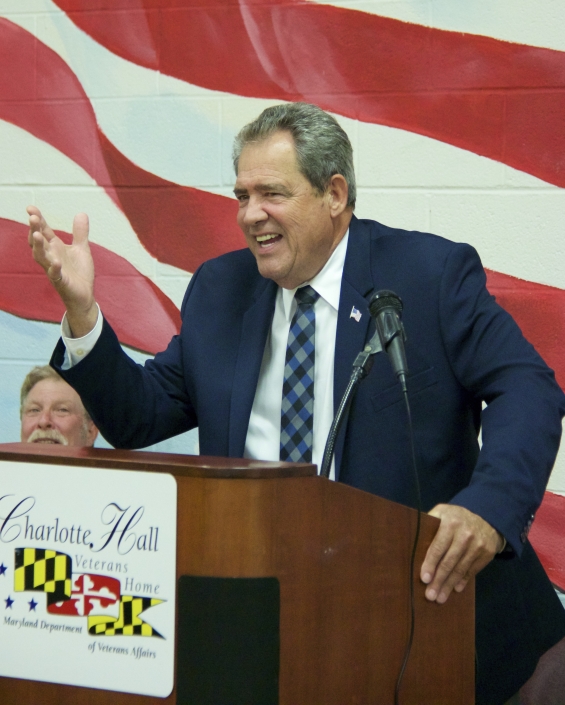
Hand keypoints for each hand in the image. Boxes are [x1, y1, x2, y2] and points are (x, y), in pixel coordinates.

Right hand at [27, 206, 97, 336]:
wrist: (84, 294)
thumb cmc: (79, 272)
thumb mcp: (81, 248)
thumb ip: (80, 232)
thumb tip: (81, 213)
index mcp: (55, 247)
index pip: (43, 230)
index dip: (37, 219)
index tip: (30, 208)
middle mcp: (51, 256)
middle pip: (38, 242)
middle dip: (34, 230)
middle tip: (32, 218)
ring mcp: (53, 269)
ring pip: (41, 257)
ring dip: (38, 246)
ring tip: (37, 235)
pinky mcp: (61, 281)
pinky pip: (55, 274)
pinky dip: (54, 268)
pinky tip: (56, 262)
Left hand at [420, 504, 503, 603]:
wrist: (487, 517)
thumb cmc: (456, 517)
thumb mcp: (442, 512)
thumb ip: (429, 523)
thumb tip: (413, 539)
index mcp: (450, 523)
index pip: (438, 547)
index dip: (430, 564)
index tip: (424, 579)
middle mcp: (465, 534)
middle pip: (449, 561)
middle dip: (439, 580)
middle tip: (430, 596)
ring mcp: (478, 545)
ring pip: (460, 569)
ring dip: (449, 585)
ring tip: (440, 598)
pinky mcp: (487, 553)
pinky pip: (472, 570)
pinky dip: (463, 581)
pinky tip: (455, 589)